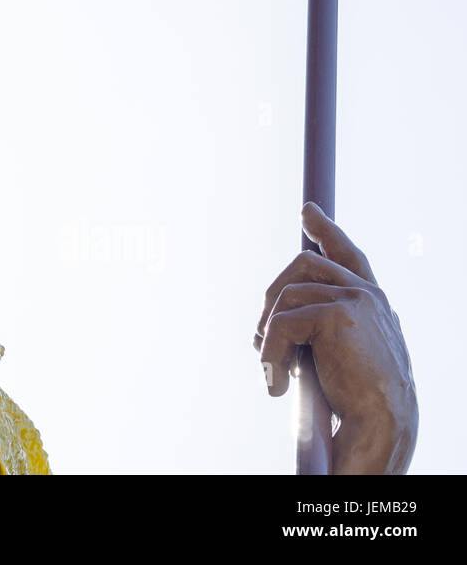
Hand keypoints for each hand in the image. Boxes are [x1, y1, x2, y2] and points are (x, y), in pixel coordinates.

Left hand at [254, 203, 416, 473]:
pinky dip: (269, 352)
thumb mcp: (342, 353)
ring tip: (272, 372)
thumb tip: (272, 314)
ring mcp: (355, 299)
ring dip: (267, 337)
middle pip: (301, 265)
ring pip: (284, 297)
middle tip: (258, 339)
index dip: (327, 232)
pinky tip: (276, 383)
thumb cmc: (358, 400)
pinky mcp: (338, 314)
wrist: (379, 425)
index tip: (308, 212)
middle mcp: (367, 293)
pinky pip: (281, 323)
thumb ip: (322, 326)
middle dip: (270, 297)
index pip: (347, 254)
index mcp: (371, 302)